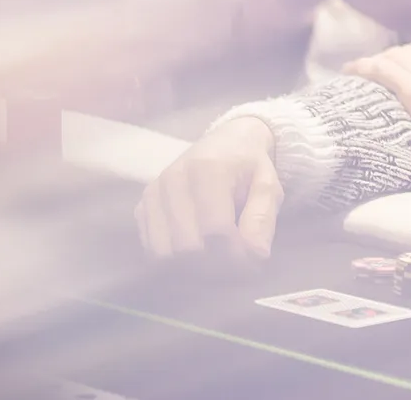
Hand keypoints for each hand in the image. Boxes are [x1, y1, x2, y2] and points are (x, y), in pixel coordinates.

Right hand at [135, 117, 281, 259]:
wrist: (227, 142)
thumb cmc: (249, 167)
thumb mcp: (268, 185)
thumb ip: (263, 218)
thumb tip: (255, 255)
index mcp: (208, 168)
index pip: (215, 230)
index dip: (235, 256)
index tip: (252, 263)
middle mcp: (173, 179)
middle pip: (187, 246)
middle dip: (215, 265)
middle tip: (236, 265)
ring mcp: (153, 193)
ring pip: (164, 253)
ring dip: (192, 267)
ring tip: (217, 258)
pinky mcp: (142, 207)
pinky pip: (151, 250)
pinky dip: (174, 261)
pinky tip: (196, 251)